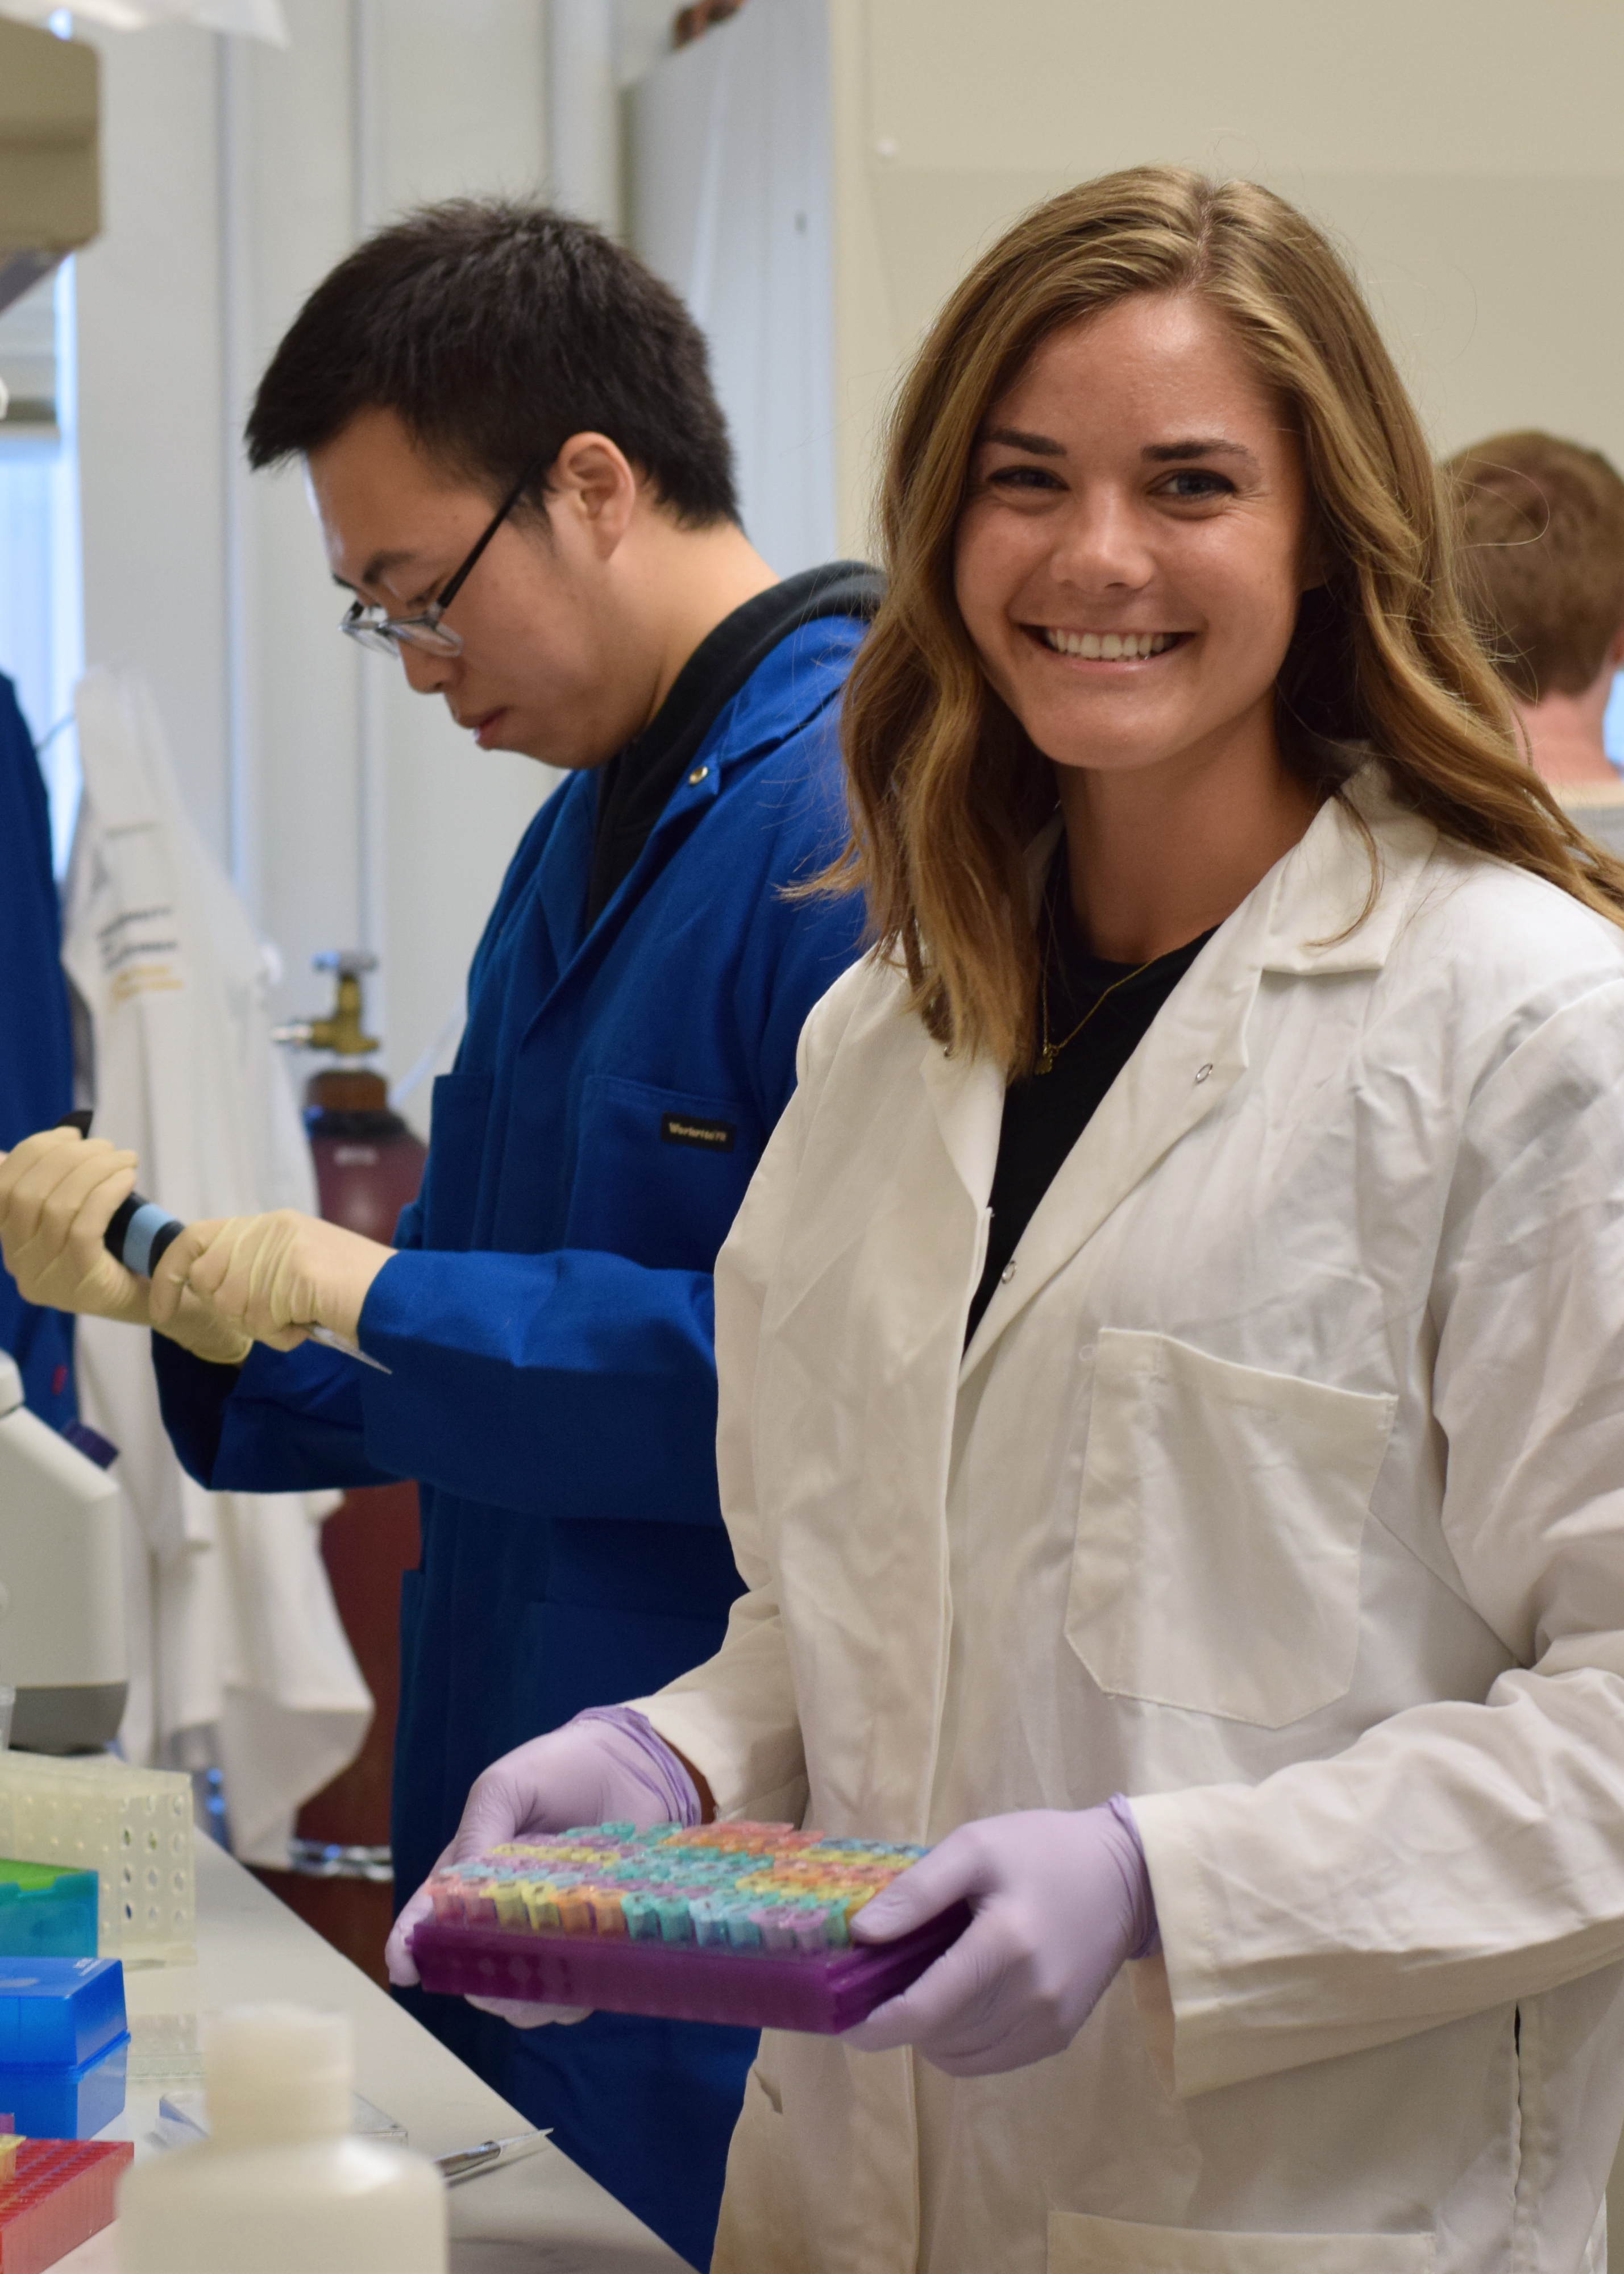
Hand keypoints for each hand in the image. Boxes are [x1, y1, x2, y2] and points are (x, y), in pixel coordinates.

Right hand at [0, 1129, 252, 1362]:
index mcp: (9, 1239)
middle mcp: (18, 1263)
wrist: (158, 1294)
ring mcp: (46, 1279)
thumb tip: (51, 1140)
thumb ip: (58, 1184)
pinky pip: (84, 1229)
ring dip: (94, 1171)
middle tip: (106, 1147)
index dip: (34, 1151)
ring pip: (58, 1209)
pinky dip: (105, 1195)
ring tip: (125, 1159)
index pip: (4, 1187)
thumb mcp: (81, 1212)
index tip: (71, 1134)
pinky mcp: (79, 1284)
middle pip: (29, 1194)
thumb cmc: (118, 1246)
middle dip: (69, 1158)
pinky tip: (127, 1179)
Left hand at [150, 1209, 391, 1352]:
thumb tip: (213, 1290)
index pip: (193, 1238)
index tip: (160, 1310)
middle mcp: (269, 1229)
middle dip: (233, 1308)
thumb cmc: (355, 1290)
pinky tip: (312, 1321)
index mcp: (270, 1223)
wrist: (399, 1295)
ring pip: (231, 1304)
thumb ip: (256, 1268)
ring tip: (301, 1316)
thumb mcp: (296, 1267)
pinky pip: (260, 1322)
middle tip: (277, 1311)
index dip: (168, 1276)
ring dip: (264, 1325)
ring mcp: (281, 1249)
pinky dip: (284, 1334)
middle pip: (208, 1279)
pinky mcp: (293, 1272)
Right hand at [385, 1710, 699, 2026]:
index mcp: (468, 1872)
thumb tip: (456, 1889)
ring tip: (536, 1994)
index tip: (402, 1969)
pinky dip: (570, 1998)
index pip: (427, 1916)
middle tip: (490, 1987)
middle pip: (471, 1965)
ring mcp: (545, 1929)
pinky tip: (578, 1991)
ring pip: (519, 1989)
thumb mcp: (506, 1787)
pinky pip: (572, 1986)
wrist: (632, 1766)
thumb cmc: (558, 1770)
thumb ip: (478, 1832)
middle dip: (474, 1984)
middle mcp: (501, 1910)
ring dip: (521, 2003)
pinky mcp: (588, 1939)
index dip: (408, 1945)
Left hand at [843, 1801, 1156, 2077]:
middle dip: (900, 2018)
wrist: (1126, 1877)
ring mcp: (1048, 2023)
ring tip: (926, 1986)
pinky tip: (962, 2002)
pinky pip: (991, 2059)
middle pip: (938, 2035)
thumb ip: (917, 1891)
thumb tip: (862, 1934)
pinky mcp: (1059, 2036)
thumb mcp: (975, 1846)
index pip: (924, 2011)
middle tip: (885, 1981)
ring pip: (961, 2057)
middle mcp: (1029, 1997)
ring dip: (931, 2033)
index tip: (842, 2023)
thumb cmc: (1041, 1851)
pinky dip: (963, 2043)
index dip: (875, 2027)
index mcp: (1004, 1945)